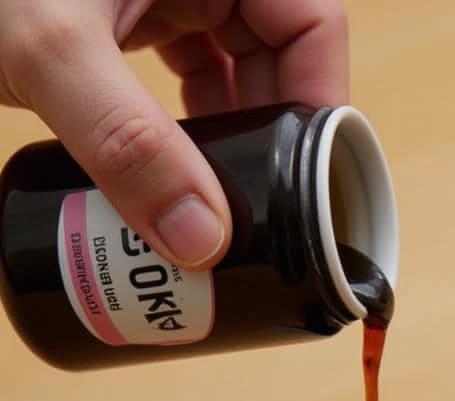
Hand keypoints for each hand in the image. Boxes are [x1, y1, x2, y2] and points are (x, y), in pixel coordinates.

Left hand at [0, 1, 348, 268]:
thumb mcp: (50, 50)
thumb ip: (126, 144)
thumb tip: (202, 244)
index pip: (312, 24)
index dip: (325, 103)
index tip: (312, 179)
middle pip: (277, 56)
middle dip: (272, 137)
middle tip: (262, 206)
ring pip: (233, 68)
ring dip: (230, 137)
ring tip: (221, 199)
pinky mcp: (127, 9)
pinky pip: (185, 68)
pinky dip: (186, 121)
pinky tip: (175, 164)